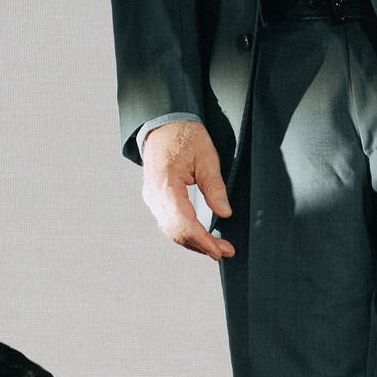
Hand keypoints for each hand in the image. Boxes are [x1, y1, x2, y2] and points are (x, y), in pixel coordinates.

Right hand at [140, 121, 234, 260]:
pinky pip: (168, 223)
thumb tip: (225, 213)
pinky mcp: (155, 200)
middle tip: (225, 251)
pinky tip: (200, 238)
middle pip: (176, 232)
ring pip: (171, 231)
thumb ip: (215, 187)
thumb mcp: (207, 157)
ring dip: (193, 243)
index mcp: (165, 185)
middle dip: (200, 246)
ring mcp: (151, 199)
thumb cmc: (185, 136)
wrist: (164, 124)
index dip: (203, 240)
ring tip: (216, 248)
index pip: (184, 222)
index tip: (220, 250)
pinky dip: (185, 234)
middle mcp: (153, 196)